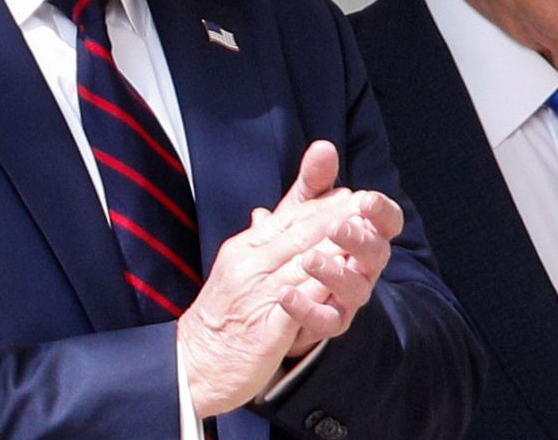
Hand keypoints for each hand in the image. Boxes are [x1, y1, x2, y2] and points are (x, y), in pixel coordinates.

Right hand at [177, 141, 357, 415]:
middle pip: (298, 235)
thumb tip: (265, 213)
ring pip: (303, 263)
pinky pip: (300, 303)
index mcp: (242, 250)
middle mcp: (249, 267)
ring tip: (364, 233)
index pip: (286, 220)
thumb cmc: (220, 317)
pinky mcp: (268, 327)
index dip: (320, 206)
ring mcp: (257, 296)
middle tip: (365, 202)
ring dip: (336, 247)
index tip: (349, 194)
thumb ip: (258, 242)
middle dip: (335, 217)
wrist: (192, 364)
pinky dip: (323, 287)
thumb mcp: (236, 270)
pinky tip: (345, 279)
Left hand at [267, 143, 403, 357]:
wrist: (280, 296)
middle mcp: (365, 267)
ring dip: (333, 273)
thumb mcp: (305, 211)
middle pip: (376, 254)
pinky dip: (306, 309)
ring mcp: (350, 297)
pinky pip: (325, 320)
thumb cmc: (304, 243)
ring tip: (309, 259)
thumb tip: (322, 146)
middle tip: (338, 226)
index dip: (382, 211)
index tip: (367, 198)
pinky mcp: (331, 323)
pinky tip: (284, 295)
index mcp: (365, 236)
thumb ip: (315, 181)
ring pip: (354, 288)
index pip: (387, 222)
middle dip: (359, 239)